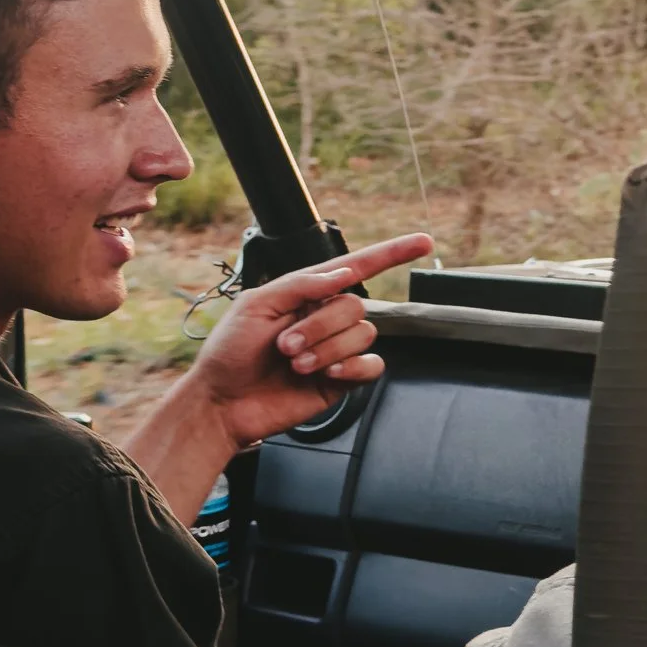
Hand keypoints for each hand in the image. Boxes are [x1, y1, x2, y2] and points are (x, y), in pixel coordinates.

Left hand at [125, 232, 432, 521]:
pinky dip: (351, 368)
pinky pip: (371, 365)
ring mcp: (336, 349)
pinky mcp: (342, 380)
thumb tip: (343, 273)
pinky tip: (326, 375)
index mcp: (307, 294)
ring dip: (327, 350)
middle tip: (286, 346)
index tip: (423, 243)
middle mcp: (325, 319)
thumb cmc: (229, 354)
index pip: (356, 267)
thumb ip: (301, 284)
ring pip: (363, 334)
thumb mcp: (255, 305)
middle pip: (355, 306)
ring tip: (296, 364)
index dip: (391, 253)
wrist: (223, 403)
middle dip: (319, 326)